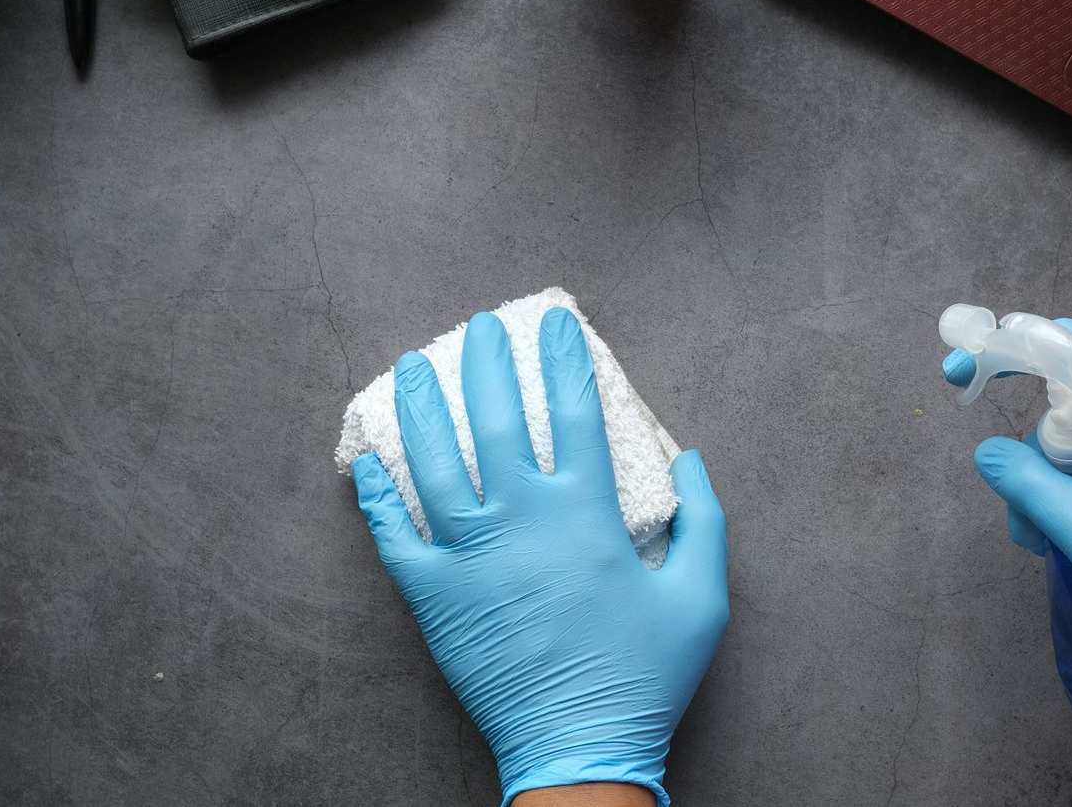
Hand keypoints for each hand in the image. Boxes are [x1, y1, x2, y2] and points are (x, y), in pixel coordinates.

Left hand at [352, 308, 728, 805]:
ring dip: (421, 408)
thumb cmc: (645, 676)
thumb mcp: (702, 598)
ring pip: (434, 462)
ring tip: (410, 366)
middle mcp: (523, 520)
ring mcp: (471, 556)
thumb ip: (704, 521)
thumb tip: (689, 460)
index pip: (575, 412)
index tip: (554, 321)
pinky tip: (367, 460)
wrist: (580, 750)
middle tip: (479, 327)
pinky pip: (394, 535)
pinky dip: (376, 496)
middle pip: (497, 419)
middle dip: (486, 362)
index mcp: (587, 514)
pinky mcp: (434, 596)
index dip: (565, 358)